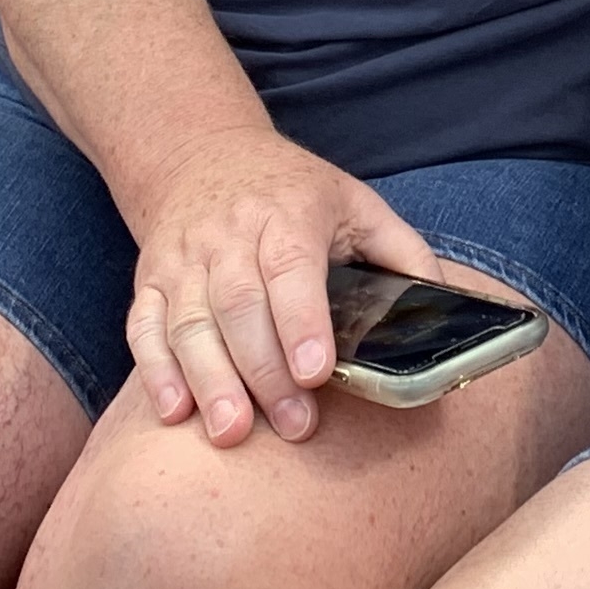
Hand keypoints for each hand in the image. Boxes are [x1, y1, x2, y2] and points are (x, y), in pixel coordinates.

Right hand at [125, 124, 446, 445]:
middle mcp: (228, 234)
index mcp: (287, 212)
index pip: (290, 266)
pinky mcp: (149, 282)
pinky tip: (175, 413)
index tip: (317, 370)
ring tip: (232, 433)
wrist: (201, 155)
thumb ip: (402, 251)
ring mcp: (183, 259)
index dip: (301, 319)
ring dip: (209, 380)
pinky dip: (155, 372)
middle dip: (264, 369)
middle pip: (239, 304)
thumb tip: (445, 304)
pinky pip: (144, 328)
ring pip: (189, 322)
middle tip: (293, 425)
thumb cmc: (292, 192)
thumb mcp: (355, 202)